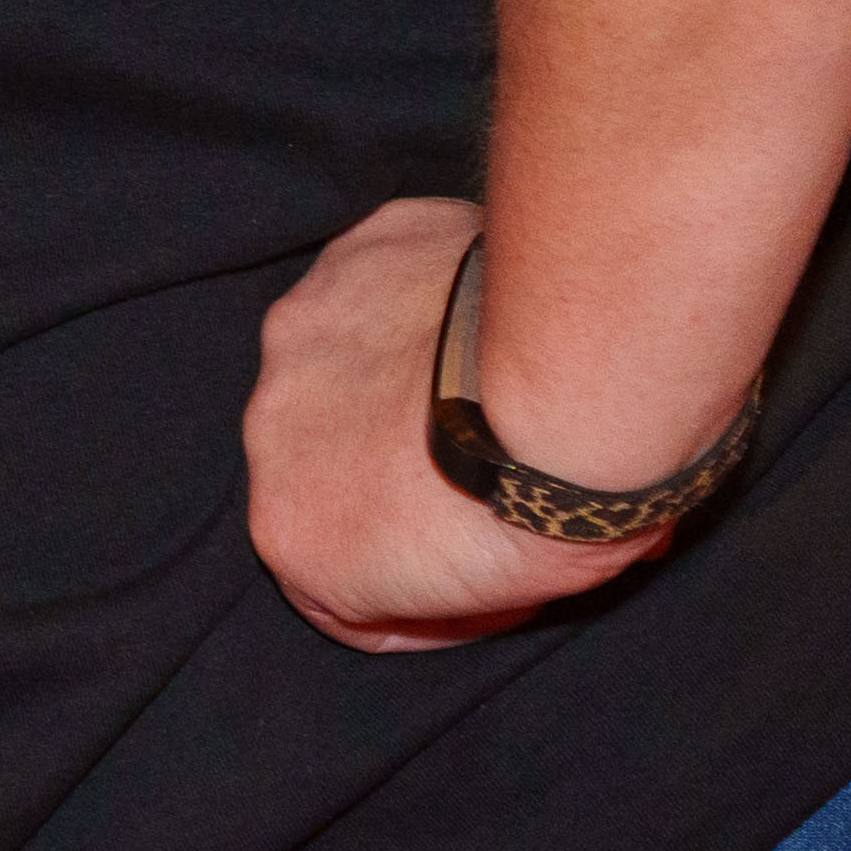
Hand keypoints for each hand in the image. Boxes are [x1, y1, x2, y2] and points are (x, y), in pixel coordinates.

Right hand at [241, 195, 678, 649]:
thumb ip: (453, 573)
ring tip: (501, 381)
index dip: (420, 592)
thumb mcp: (507, 595)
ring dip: (407, 380)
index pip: (338, 593)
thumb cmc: (555, 512)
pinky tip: (497, 318)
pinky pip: (387, 286)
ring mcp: (300, 334)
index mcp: (292, 537)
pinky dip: (434, 305)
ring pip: (349, 366)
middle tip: (496, 467)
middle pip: (333, 465)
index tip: (484, 575)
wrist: (582, 388)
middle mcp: (268, 433)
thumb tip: (492, 548)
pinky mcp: (352, 255)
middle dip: (403, 471)